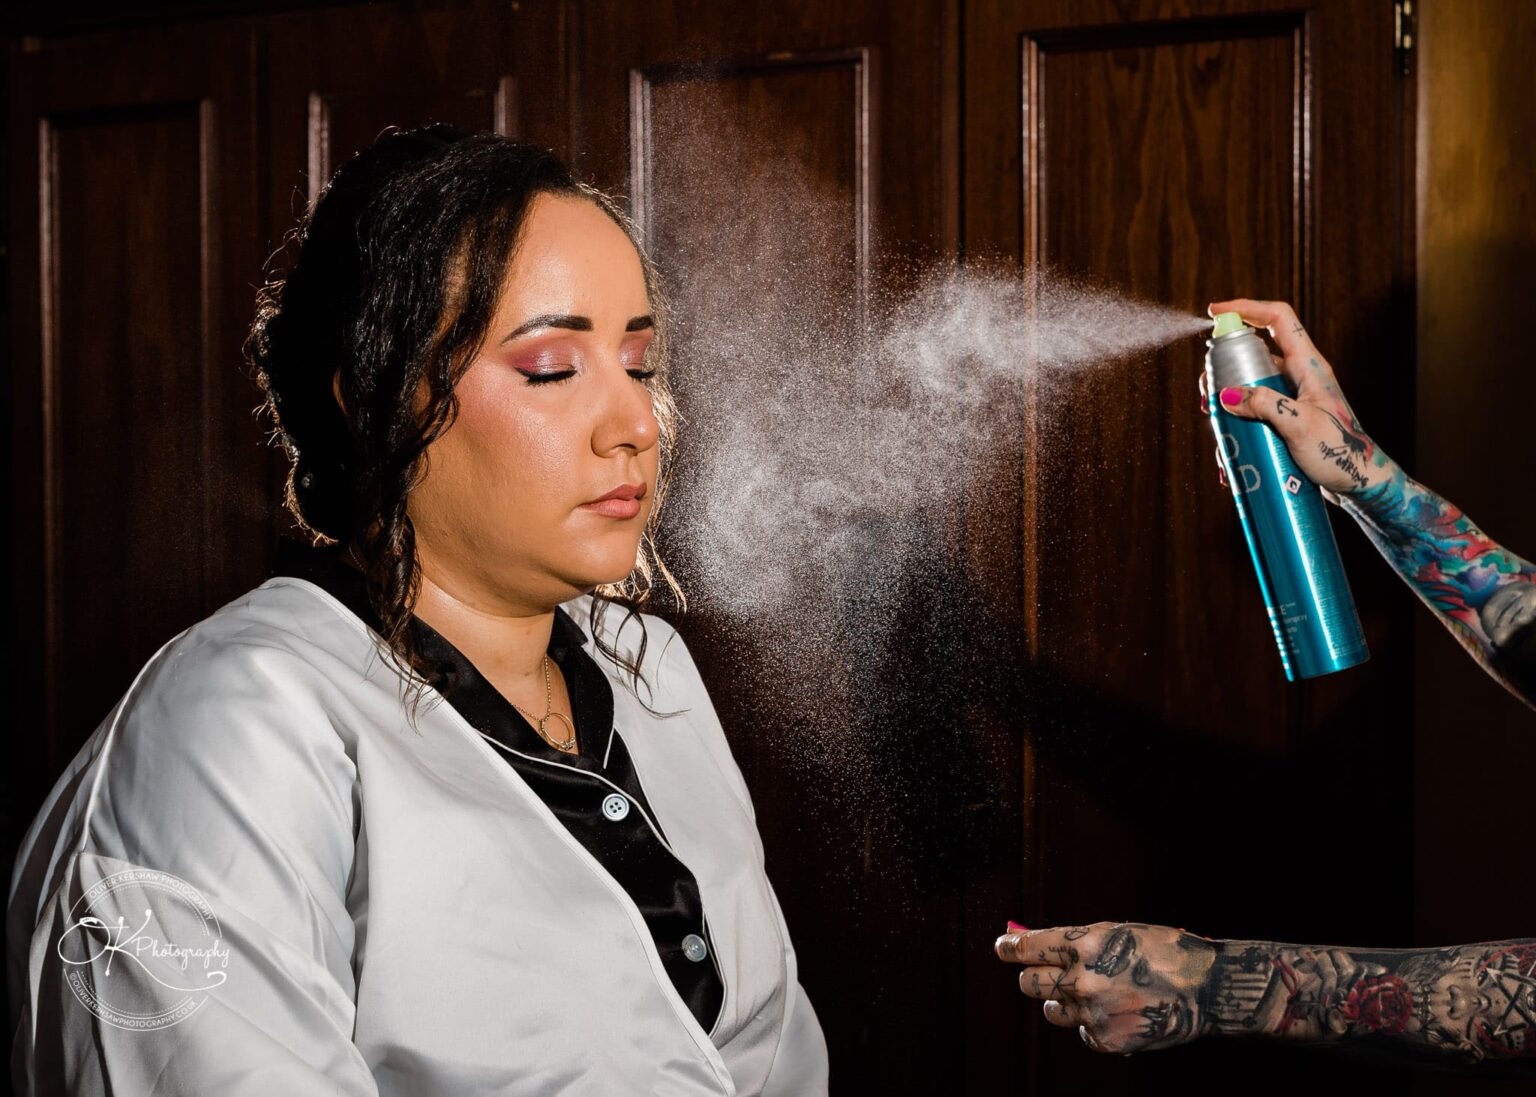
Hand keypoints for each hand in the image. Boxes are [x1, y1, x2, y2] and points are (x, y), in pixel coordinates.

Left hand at [995, 922, 1218, 1053]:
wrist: (1205, 990)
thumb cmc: (1160, 952)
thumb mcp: (1115, 933)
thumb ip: (1074, 942)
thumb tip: (1030, 944)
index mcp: (1087, 944)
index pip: (1029, 948)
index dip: (1010, 947)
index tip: (1003, 947)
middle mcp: (1086, 980)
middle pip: (1029, 984)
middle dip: (1032, 976)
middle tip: (1042, 972)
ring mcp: (1095, 1013)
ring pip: (1053, 1010)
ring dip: (1063, 1001)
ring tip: (1091, 992)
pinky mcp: (1106, 1039)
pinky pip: (1080, 1030)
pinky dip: (1090, 1022)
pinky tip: (1115, 1010)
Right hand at [1202, 298, 1393, 498]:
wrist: (1360, 484)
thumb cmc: (1341, 453)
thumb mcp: (1300, 426)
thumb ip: (1265, 406)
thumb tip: (1226, 394)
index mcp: (1308, 366)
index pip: (1278, 319)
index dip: (1246, 308)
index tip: (1215, 312)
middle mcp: (1298, 377)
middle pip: (1253, 355)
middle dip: (1223, 371)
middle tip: (1206, 393)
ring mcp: (1290, 399)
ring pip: (1247, 389)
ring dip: (1226, 409)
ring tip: (1218, 431)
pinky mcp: (1284, 421)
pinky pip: (1252, 416)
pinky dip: (1236, 431)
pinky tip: (1231, 456)